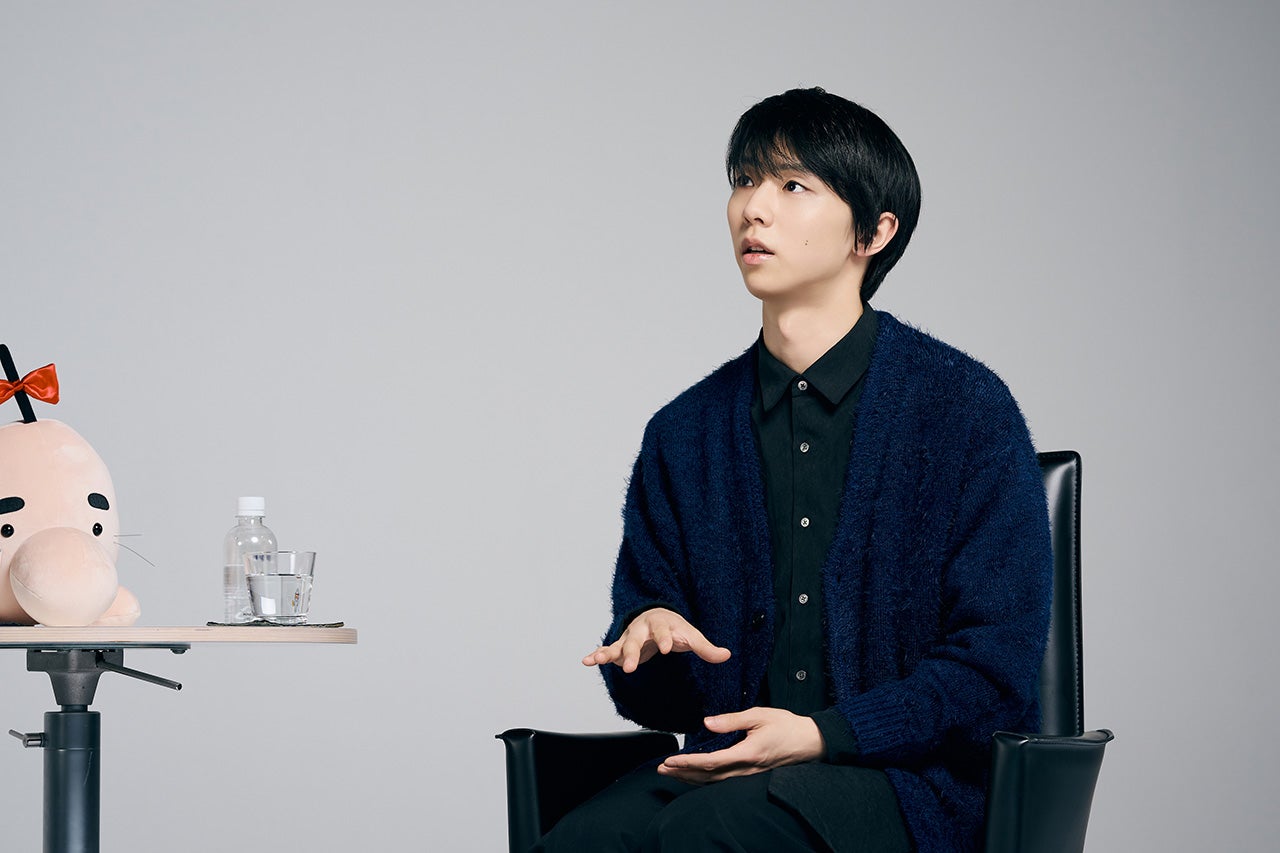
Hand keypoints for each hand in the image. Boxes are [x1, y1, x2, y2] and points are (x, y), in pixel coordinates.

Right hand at [582, 607, 731, 672]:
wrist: (657, 615)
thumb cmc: (675, 628)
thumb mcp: (691, 636)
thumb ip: (706, 648)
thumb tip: (727, 655)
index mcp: (662, 624)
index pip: (664, 632)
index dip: (665, 639)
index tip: (667, 649)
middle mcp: (643, 629)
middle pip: (636, 639)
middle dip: (632, 653)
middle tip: (629, 668)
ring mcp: (630, 637)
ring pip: (618, 644)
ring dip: (608, 653)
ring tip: (598, 660)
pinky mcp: (620, 646)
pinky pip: (607, 650)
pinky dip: (597, 655)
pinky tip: (587, 661)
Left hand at [655, 708, 823, 783]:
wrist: (810, 741)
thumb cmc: (786, 726)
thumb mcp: (759, 715)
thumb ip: (731, 720)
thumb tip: (708, 723)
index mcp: (748, 753)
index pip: (712, 762)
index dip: (689, 762)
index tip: (671, 760)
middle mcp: (746, 768)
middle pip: (708, 775)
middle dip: (683, 773)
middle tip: (662, 768)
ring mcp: (749, 774)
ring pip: (714, 781)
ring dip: (691, 778)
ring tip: (671, 773)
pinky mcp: (750, 773)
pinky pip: (723, 780)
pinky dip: (705, 778)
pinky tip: (694, 776)